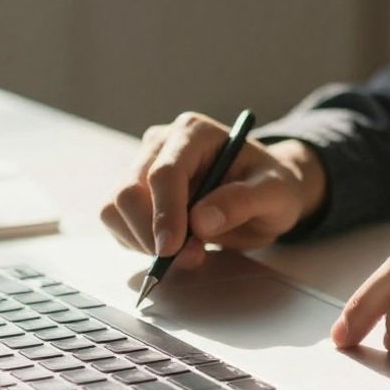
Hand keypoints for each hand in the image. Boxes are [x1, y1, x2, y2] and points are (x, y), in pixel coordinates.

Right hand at [100, 112, 326, 266]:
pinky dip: (137, 242)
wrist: (265, 192)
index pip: (165, 172)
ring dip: (141, 240)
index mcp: (194, 133)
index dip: (164, 213)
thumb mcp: (274, 193)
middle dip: (151, 232)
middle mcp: (162, 144)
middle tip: (188, 257)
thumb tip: (202, 221)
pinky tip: (171, 246)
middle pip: (130, 190)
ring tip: (187, 252)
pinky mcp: (137, 192)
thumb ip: (241, 202)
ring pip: (115, 207)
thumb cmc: (271, 186)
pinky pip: (117, 221)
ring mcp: (144, 166)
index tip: (171, 249)